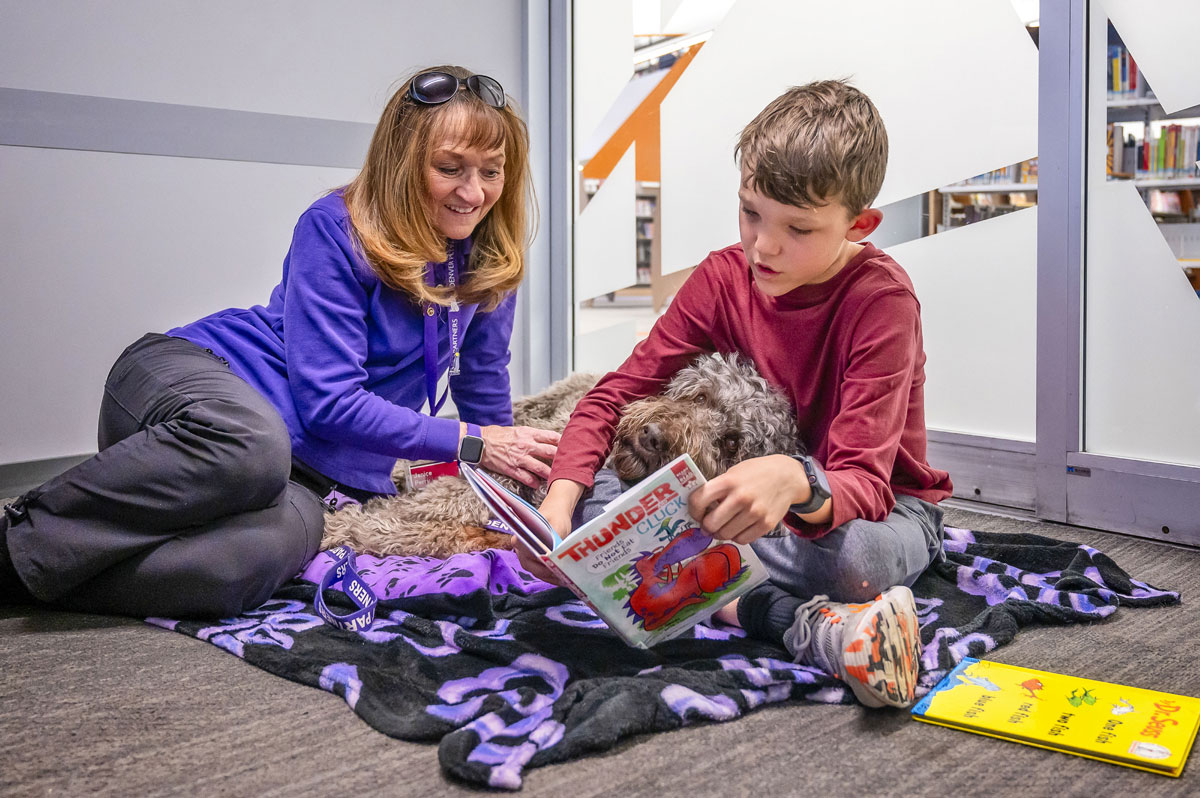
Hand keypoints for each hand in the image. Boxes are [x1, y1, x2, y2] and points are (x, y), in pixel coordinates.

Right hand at [476, 425, 560, 488]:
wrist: (479, 443)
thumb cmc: (497, 435)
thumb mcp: (517, 430)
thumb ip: (531, 435)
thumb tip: (545, 440)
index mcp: (528, 433)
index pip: (552, 437)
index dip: (563, 442)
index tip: (570, 447)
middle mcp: (527, 445)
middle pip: (551, 452)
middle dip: (561, 459)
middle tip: (568, 464)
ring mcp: (520, 458)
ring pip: (542, 468)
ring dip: (551, 474)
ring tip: (557, 478)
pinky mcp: (512, 469)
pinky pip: (527, 478)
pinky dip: (535, 483)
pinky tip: (539, 485)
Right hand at [514, 479, 585, 586]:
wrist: (555, 512)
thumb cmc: (555, 516)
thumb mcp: (557, 524)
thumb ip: (554, 536)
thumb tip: (554, 553)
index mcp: (521, 535)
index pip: (529, 554)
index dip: (542, 563)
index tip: (555, 568)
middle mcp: (519, 547)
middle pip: (532, 566)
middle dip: (548, 573)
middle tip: (563, 578)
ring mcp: (525, 555)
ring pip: (535, 571)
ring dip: (550, 577)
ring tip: (565, 580)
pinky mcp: (532, 560)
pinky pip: (539, 571)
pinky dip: (550, 576)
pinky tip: (562, 578)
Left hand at [687, 454, 806, 544]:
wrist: (787, 477)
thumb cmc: (755, 473)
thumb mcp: (734, 473)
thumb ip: (718, 488)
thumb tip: (702, 509)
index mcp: (729, 481)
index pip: (699, 500)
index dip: (693, 510)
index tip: (696, 513)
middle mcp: (741, 497)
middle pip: (711, 523)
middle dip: (706, 526)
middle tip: (707, 525)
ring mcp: (754, 512)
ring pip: (726, 534)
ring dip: (720, 533)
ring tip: (722, 527)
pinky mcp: (766, 524)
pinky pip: (742, 539)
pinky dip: (736, 537)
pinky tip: (737, 529)